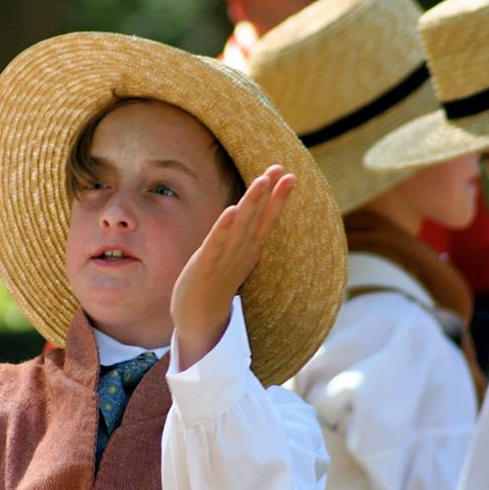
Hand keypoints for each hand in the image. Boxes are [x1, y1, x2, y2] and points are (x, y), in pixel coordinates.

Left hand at [170, 165, 294, 370]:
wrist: (198, 321)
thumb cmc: (215, 286)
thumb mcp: (235, 259)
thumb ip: (245, 241)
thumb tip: (256, 226)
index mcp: (248, 249)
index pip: (266, 220)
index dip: (278, 198)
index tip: (290, 175)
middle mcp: (241, 252)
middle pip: (257, 218)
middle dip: (269, 192)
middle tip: (281, 168)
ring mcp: (225, 258)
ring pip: (241, 226)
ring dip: (252, 203)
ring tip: (262, 180)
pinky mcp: (205, 265)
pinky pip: (216, 243)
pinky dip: (225, 227)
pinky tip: (232, 209)